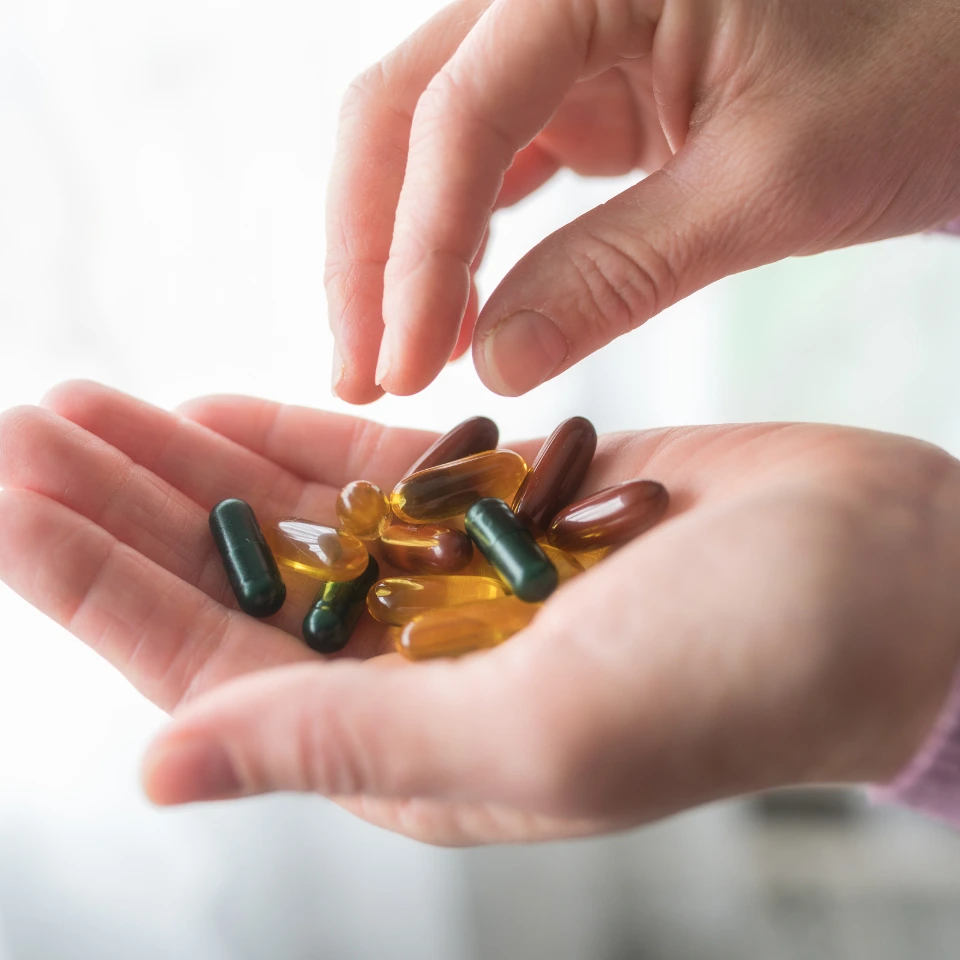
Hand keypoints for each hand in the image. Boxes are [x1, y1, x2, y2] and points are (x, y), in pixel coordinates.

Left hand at [3, 382, 959, 844]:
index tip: (9, 501)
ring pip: (284, 522)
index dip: (96, 589)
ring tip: (90, 403)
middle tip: (24, 426)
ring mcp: (453, 582)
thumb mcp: (546, 727)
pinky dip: (289, 441)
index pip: (207, 665)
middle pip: (226, 585)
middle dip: (116, 511)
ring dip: (186, 464)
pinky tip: (218, 408)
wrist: (885, 580)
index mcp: (409, 743)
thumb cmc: (748, 669)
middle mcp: (414, 669)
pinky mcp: (502, 508)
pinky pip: (368, 475)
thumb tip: (163, 768)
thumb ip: (352, 744)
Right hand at [326, 0, 959, 401]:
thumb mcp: (766, 187)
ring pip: (423, 142)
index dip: (416, 252)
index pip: (458, 115)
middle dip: (368, 252)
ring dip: (395, 254)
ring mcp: (557, 39)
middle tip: (359, 370)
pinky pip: (481, 166)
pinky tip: (448, 314)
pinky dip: (453, 246)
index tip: (402, 364)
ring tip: (388, 357)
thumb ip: (619, 272)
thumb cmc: (909, 86)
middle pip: (400, 115)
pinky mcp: (575, 93)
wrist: (958, 64)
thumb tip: (492, 364)